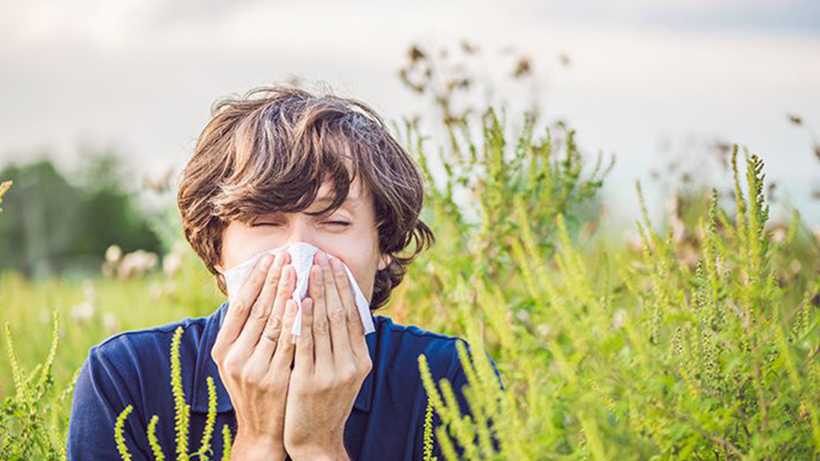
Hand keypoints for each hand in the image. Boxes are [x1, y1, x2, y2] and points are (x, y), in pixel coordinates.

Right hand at [211, 251, 297, 460]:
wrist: (262, 431)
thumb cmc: (255, 387)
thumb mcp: (240, 360)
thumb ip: (245, 330)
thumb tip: (256, 289)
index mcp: (223, 349)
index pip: (240, 306)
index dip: (255, 280)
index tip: (269, 257)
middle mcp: (234, 358)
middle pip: (257, 310)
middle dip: (273, 280)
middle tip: (287, 255)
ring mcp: (253, 369)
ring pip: (273, 323)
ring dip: (286, 293)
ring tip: (297, 270)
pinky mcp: (274, 379)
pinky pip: (287, 343)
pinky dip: (295, 321)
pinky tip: (303, 302)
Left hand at [284, 251, 372, 459]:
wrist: (315, 441)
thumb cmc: (325, 403)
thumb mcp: (343, 375)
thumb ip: (342, 346)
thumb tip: (338, 309)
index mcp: (361, 361)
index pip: (353, 315)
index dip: (344, 287)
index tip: (335, 264)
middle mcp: (351, 365)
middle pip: (340, 314)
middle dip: (330, 282)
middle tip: (322, 257)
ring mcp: (332, 373)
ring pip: (324, 324)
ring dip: (316, 293)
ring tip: (309, 269)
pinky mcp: (309, 381)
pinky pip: (306, 343)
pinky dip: (303, 319)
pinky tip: (299, 300)